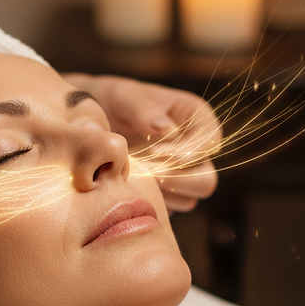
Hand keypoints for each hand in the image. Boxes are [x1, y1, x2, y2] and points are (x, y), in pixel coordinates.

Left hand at [62, 74, 220, 211]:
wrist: (93, 122)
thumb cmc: (115, 101)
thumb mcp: (126, 96)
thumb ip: (144, 110)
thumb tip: (165, 130)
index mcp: (197, 118)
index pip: (210, 142)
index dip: (188, 151)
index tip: (154, 151)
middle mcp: (197, 149)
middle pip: (206, 180)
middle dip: (176, 179)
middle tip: (144, 170)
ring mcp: (184, 174)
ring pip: (189, 199)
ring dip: (161, 193)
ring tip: (132, 175)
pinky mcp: (168, 192)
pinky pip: (168, 209)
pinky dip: (150, 201)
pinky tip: (128, 186)